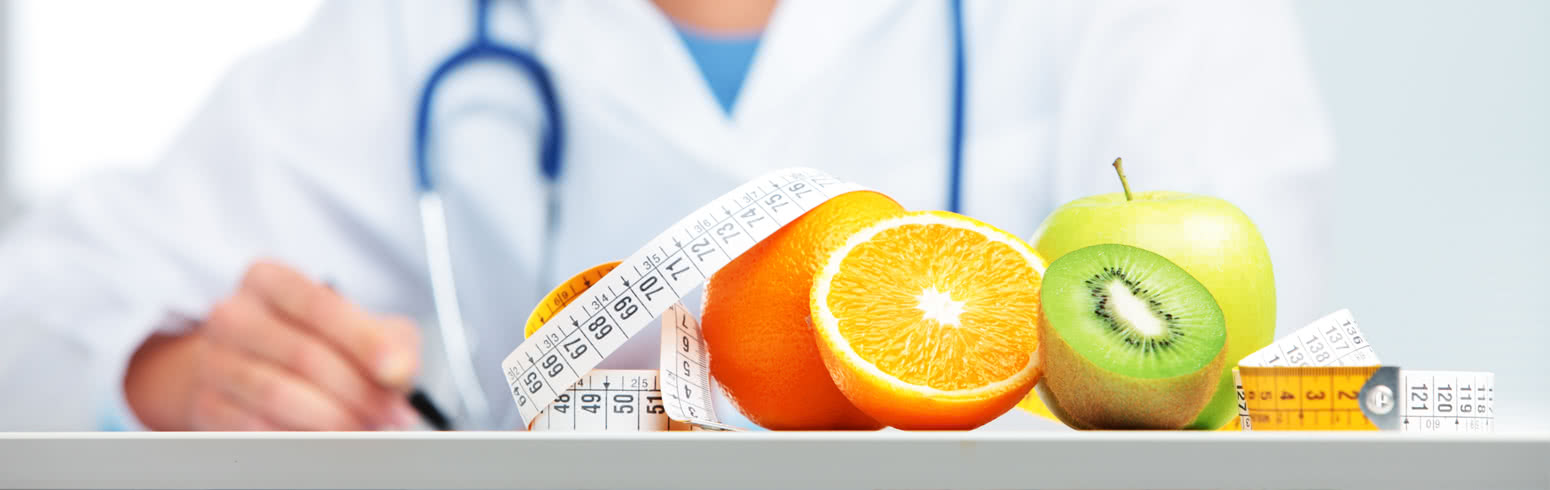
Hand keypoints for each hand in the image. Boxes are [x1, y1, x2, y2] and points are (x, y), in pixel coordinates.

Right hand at [125, 260, 421, 429]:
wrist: (247, 365)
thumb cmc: (313, 341)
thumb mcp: (357, 327)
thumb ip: (388, 341)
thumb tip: (400, 369)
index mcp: (270, 281)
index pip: (320, 307)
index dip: (364, 341)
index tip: (397, 372)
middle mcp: (234, 314)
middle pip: (304, 356)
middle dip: (358, 392)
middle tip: (391, 414)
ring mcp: (213, 360)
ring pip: (278, 395)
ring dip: (333, 420)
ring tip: (367, 429)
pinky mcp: (206, 404)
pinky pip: (255, 428)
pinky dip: (299, 440)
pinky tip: (328, 442)